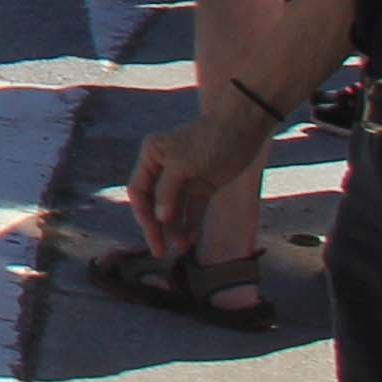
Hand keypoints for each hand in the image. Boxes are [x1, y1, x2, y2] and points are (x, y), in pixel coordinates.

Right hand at [124, 102, 263, 258]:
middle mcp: (164, 169)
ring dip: (175, 229)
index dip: (142, 214)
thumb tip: (159, 218)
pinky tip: (191, 239)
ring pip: (173, 210)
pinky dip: (191, 225)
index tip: (151, 235)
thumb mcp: (182, 164)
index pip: (138, 190)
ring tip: (182, 247)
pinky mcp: (202, 187)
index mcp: (151, 157)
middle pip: (154, 204)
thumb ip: (167, 191)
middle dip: (157, 227)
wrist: (242, 130)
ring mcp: (184, 179)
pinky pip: (192, 211)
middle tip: (160, 251)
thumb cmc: (208, 140)